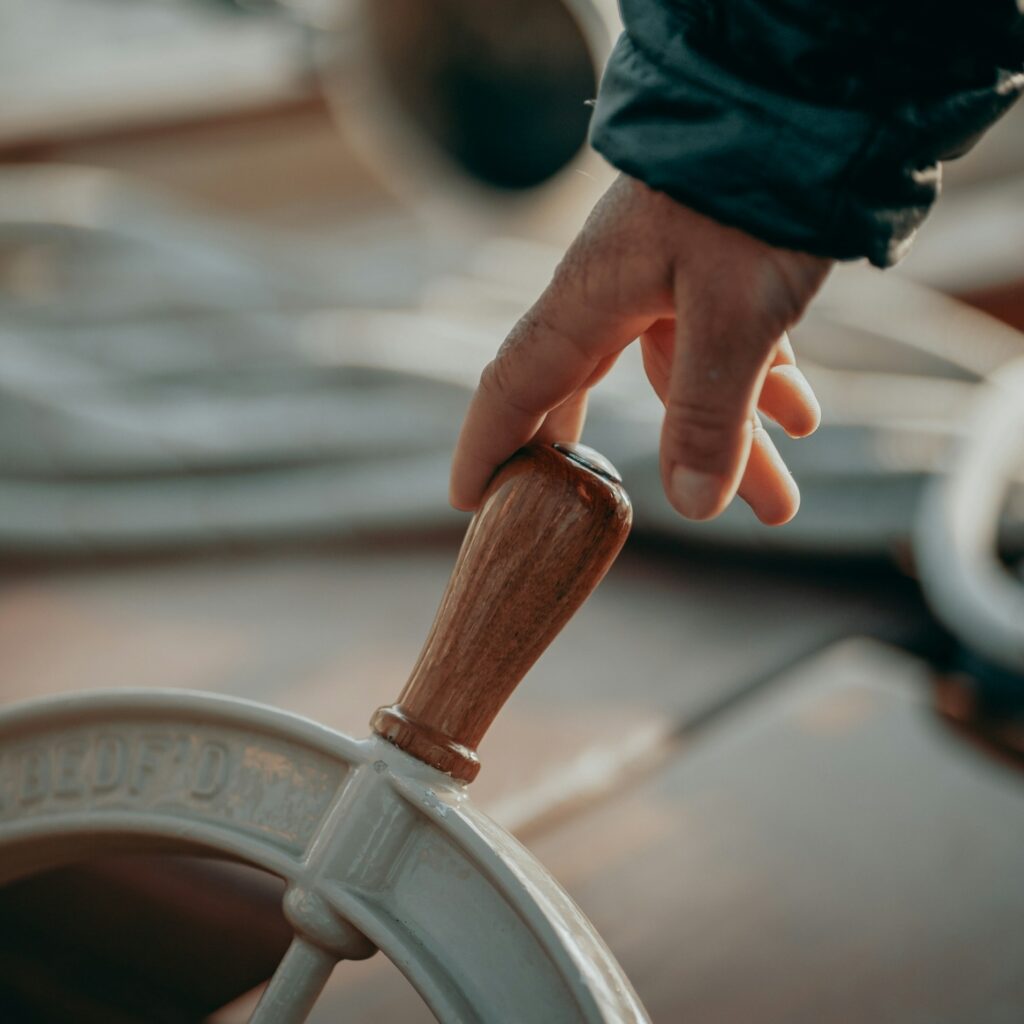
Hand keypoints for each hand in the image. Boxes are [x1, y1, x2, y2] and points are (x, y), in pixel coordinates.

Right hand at [450, 175, 832, 524]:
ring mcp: (668, 280)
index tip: (470, 500)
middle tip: (583, 521)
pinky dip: (763, 389)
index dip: (487, 447)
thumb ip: (710, 411)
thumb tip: (692, 507)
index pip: (513, 386)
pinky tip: (801, 418)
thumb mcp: (735, 312)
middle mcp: (617, 294)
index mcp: (590, 299)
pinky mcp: (718, 268)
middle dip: (594, 466)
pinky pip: (728, 345)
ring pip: (684, 382)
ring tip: (779, 507)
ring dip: (733, 444)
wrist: (805, 95)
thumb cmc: (756, 191)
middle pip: (588, 395)